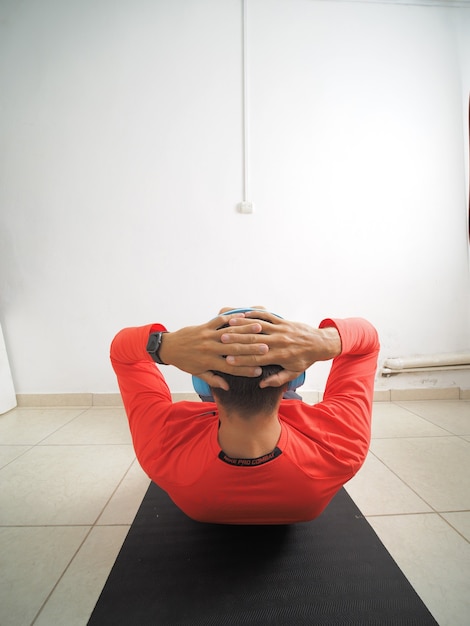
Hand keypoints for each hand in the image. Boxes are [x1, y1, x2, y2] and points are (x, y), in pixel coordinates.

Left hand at [158, 312, 269, 389]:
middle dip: (251, 349)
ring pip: (229, 334)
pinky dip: (231, 318)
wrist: (169, 347)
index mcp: (209, 363)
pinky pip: (219, 321)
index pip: (232, 368)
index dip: (246, 370)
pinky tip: (243, 316)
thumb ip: (214, 380)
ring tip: (260, 329)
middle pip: (234, 349)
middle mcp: (209, 349)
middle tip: (266, 348)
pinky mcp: (204, 327)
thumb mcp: (198, 373)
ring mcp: (207, 337)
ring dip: (245, 330)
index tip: (260, 370)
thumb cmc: (185, 362)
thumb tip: (228, 387)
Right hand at [220, 311, 341, 387]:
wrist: (320, 343)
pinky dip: (255, 314)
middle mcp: (279, 341)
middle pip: (254, 340)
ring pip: (259, 326)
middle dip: (237, 340)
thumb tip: (262, 383)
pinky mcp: (283, 321)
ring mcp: (281, 329)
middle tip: (222, 340)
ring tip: (229, 324)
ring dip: (243, 324)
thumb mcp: (293, 373)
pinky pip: (267, 316)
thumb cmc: (305, 359)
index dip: (241, 360)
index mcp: (280, 356)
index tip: (227, 360)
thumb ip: (277, 379)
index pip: (257, 359)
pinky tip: (244, 313)